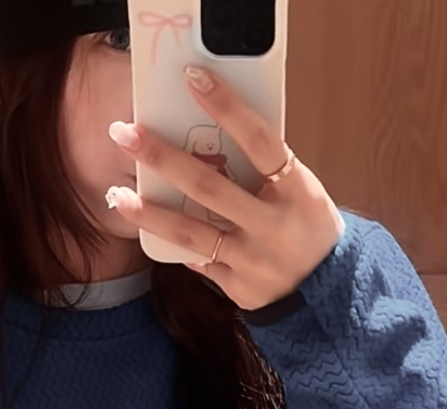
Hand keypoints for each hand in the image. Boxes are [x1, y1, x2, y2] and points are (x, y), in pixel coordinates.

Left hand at [105, 65, 343, 310]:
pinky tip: (151, 227)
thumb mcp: (301, 191)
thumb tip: (210, 135)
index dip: (227, 107)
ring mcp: (253, 260)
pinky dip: (177, 243)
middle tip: (125, 133)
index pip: (259, 141)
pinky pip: (198, 261)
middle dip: (162, 158)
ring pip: (191, 233)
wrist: (328, 290)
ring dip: (149, 213)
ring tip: (118, 195)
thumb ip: (264, 169)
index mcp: (297, 192)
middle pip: (209, 187)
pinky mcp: (237, 288)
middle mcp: (273, 226)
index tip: (194, 79)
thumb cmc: (308, 227)